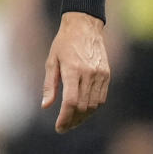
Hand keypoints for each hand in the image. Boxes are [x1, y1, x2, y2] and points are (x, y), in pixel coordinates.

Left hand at [41, 11, 109, 133]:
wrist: (85, 26)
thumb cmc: (63, 43)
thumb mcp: (51, 61)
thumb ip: (49, 85)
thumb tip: (45, 106)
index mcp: (72, 69)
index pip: (71, 101)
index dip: (65, 118)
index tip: (58, 127)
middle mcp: (88, 73)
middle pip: (82, 106)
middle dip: (73, 121)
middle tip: (63, 127)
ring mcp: (100, 74)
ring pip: (94, 105)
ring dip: (83, 117)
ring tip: (73, 122)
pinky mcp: (107, 74)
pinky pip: (102, 98)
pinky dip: (93, 108)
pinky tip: (83, 111)